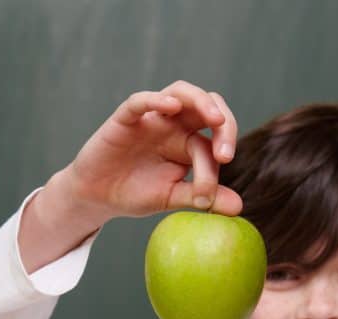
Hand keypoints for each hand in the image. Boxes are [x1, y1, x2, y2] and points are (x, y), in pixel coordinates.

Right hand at [19, 81, 241, 272]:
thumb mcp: (171, 197)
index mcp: (189, 142)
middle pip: (207, 106)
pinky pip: (141, 101)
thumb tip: (239, 207)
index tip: (209, 194)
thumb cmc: (135, 193)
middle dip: (225, 124)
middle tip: (226, 153)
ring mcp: (151, 117)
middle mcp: (174, 124)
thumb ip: (202, 196)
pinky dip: (157, 100)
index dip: (216, 164)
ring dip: (202, 101)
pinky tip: (171, 107)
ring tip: (215, 119)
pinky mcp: (126, 118)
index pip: (212, 143)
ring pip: (182, 92)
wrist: (97, 197)